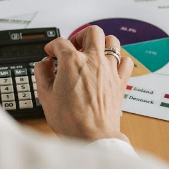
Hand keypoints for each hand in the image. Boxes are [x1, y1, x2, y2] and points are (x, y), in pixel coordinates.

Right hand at [34, 26, 133, 141]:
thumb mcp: (45, 96)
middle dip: (80, 36)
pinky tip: (110, 67)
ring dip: (101, 44)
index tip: (51, 53)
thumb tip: (44, 64)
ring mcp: (110, 70)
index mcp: (72, 62)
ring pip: (112, 41)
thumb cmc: (70, 120)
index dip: (52, 46)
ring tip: (93, 53)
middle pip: (91, 32)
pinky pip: (125, 62)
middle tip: (73, 46)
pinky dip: (118, 60)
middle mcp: (93, 61)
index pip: (60, 42)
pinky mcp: (120, 81)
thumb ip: (42, 74)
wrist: (93, 137)